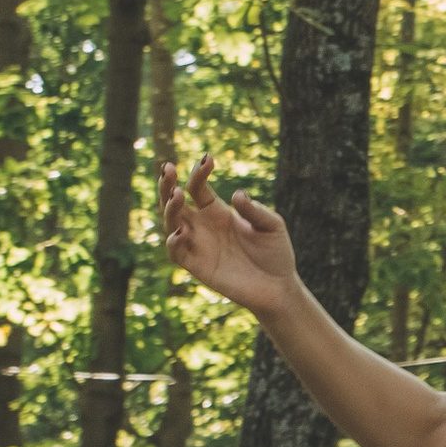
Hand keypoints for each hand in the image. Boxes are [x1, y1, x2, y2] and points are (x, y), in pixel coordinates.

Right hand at [158, 159, 300, 321]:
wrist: (278, 287)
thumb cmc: (275, 253)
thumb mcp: (272, 226)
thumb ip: (254, 211)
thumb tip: (237, 194)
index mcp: (217, 211)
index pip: (197, 187)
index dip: (199, 172)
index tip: (208, 159)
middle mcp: (202, 226)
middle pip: (173, 201)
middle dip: (167, 184)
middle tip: (168, 168)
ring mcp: (197, 244)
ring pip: (170, 223)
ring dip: (169, 208)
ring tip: (176, 195)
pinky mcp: (196, 265)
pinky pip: (176, 252)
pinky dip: (173, 241)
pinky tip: (181, 231)